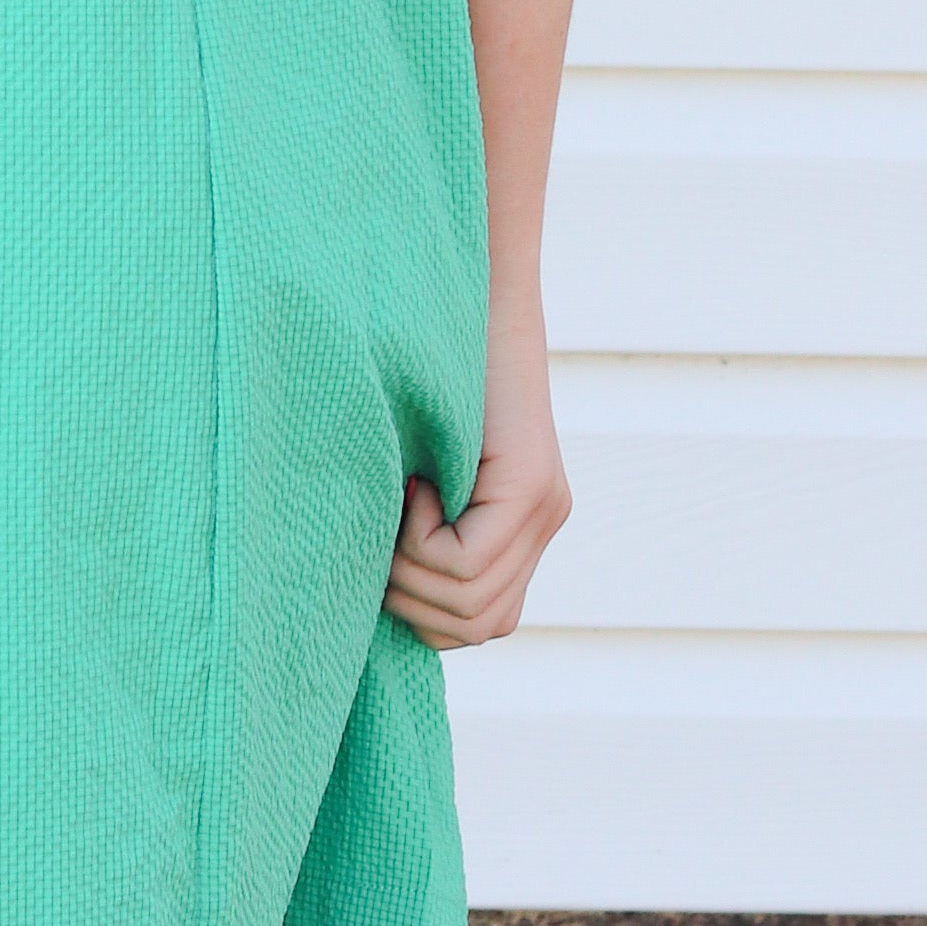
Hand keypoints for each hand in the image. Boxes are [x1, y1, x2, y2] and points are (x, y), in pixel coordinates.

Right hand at [382, 321, 569, 648]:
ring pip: (471, 603)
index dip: (421, 609)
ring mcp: (545, 507)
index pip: (480, 626)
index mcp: (522, 530)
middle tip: (386, 530)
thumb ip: (421, 528)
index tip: (389, 544)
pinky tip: (415, 484)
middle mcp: (545, 524)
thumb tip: (381, 599)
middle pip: (477, 625)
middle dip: (411, 597)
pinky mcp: (534, 486)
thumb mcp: (414, 472)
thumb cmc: (417, 377)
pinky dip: (421, 538)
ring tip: (400, 502)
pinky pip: (468, 562)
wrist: (463, 299)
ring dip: (411, 568)